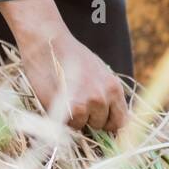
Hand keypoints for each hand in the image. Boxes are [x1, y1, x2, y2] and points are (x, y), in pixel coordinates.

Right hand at [0, 0, 128, 132]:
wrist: (48, 42)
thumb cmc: (71, 55)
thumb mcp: (99, 71)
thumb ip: (108, 93)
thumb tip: (119, 119)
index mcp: (113, 87)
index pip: (121, 121)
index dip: (110, 123)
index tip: (102, 122)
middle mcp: (102, 98)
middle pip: (100, 125)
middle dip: (90, 118)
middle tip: (77, 101)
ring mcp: (83, 105)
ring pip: (81, 126)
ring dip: (73, 118)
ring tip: (65, 97)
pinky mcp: (65, 110)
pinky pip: (66, 126)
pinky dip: (61, 118)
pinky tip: (57, 100)